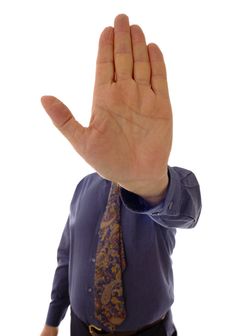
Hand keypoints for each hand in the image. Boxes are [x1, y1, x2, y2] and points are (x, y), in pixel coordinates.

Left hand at [41, 14, 172, 199]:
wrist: (137, 175)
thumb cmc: (108, 161)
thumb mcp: (81, 142)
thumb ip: (64, 120)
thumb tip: (43, 97)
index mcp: (104, 100)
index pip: (104, 67)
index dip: (104, 48)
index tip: (105, 30)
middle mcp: (124, 94)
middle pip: (122, 60)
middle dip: (122, 39)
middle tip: (121, 18)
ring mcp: (143, 98)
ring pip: (140, 65)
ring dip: (138, 46)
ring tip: (135, 28)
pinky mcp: (161, 106)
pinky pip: (159, 79)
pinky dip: (157, 64)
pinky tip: (153, 48)